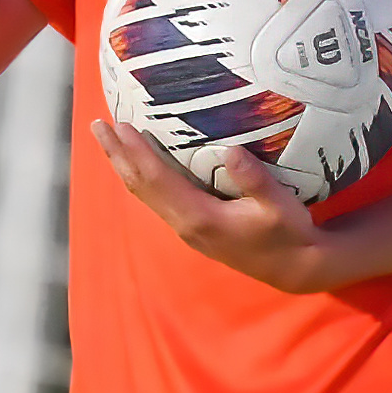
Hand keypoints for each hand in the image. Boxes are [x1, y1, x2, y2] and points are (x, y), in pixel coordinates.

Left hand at [90, 119, 328, 293]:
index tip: (121, 125)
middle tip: (97, 125)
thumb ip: (255, 180)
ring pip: (145, 194)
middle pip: (140, 186)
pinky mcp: (192, 227)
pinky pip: (156, 197)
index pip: (158, 179)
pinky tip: (140, 163)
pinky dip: (142, 176)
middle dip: (118, 155)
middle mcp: (184, 223)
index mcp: (200, 217)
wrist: (294, 267)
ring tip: (110, 139)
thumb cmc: (289, 233)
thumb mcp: (279, 205)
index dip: (137, 151)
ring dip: (125, 165)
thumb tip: (231, 150)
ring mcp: (186, 228)